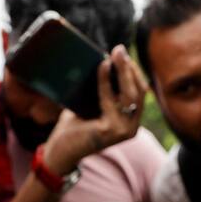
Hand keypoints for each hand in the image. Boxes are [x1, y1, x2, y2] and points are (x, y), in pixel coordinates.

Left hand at [42, 45, 148, 174]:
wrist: (60, 151)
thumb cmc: (74, 127)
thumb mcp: (92, 105)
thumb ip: (102, 90)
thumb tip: (104, 60)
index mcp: (130, 122)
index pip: (140, 93)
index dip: (133, 72)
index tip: (123, 55)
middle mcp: (131, 128)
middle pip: (138, 91)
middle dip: (129, 68)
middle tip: (119, 49)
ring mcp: (123, 130)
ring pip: (129, 94)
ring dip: (122, 71)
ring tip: (113, 55)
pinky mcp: (111, 130)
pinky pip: (110, 99)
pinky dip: (106, 81)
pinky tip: (102, 67)